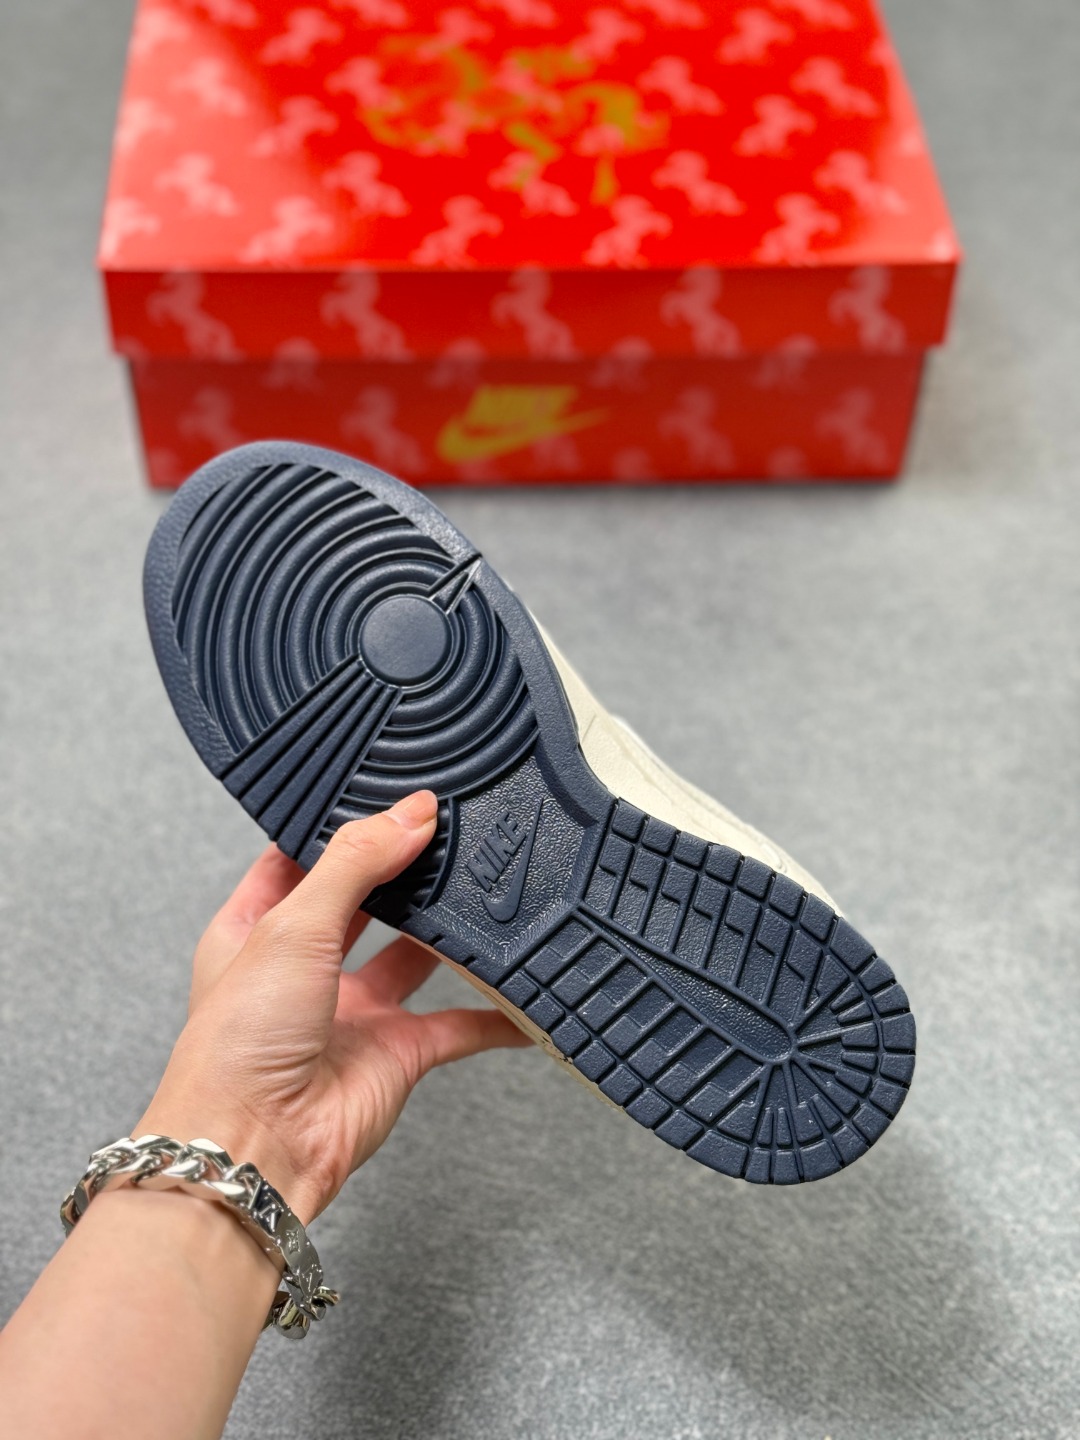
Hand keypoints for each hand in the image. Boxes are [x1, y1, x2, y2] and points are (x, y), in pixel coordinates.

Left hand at [136, 791, 528, 1222]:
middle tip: (448, 831)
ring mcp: (352, 1013)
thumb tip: (410, 814)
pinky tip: (523, 995)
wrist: (257, 1149)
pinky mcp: (395, 1055)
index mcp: (255, 928)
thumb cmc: (237, 1044)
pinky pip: (457, 1026)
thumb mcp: (291, 925)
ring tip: (487, 887)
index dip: (338, 827)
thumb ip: (355, 864)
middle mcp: (304, 968)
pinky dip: (493, 1013)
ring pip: (414, 957)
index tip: (386, 793)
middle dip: (403, 871)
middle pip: (364, 901)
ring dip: (449, 933)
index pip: (298, 859)